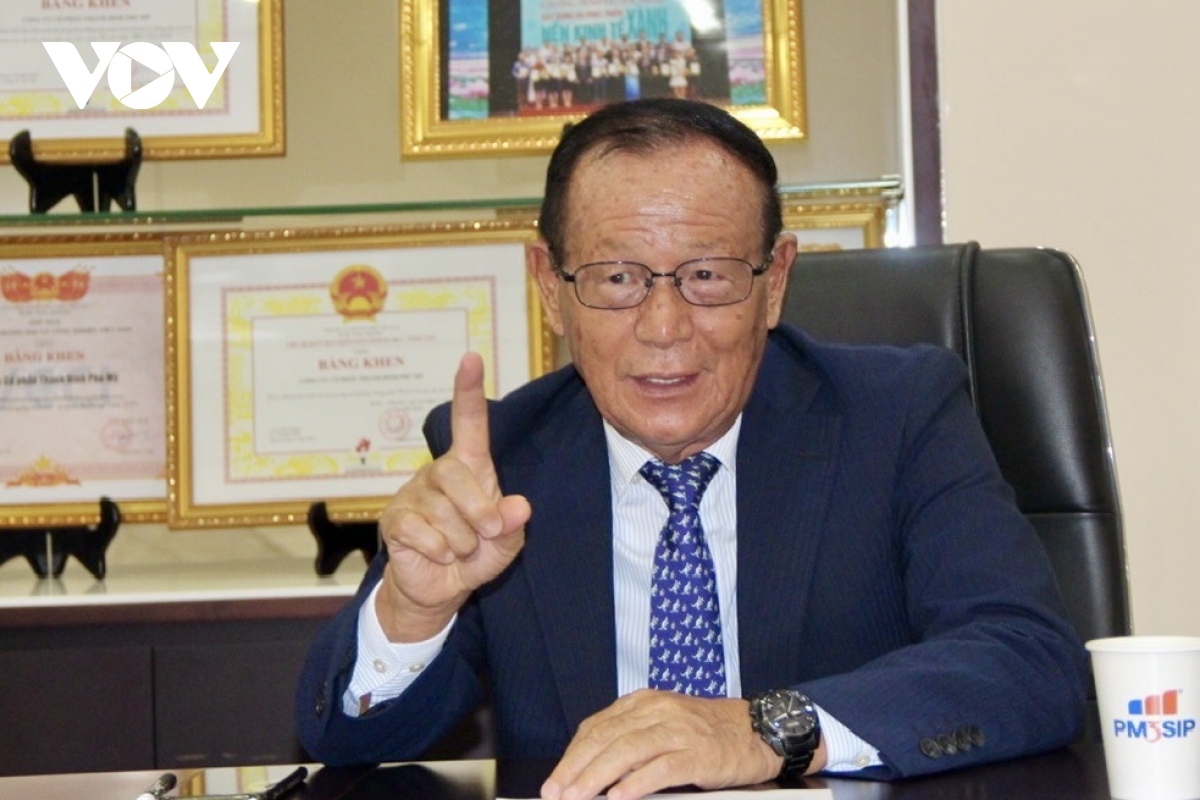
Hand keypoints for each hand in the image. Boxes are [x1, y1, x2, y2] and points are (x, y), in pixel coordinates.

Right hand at [375, 352, 530, 641]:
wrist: (440, 590)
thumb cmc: (476, 555)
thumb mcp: (505, 544)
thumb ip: (514, 525)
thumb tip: (520, 506)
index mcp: (469, 468)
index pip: (469, 423)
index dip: (468, 390)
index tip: (472, 357)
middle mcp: (438, 474)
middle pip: (454, 472)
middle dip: (478, 508)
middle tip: (489, 533)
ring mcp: (412, 495)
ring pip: (440, 510)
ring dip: (461, 540)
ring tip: (461, 550)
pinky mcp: (394, 520)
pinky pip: (419, 529)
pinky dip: (439, 549)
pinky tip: (441, 555)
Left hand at [541, 690, 793, 799]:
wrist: (760, 729)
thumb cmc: (709, 732)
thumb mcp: (665, 723)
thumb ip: (631, 737)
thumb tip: (591, 767)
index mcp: (644, 702)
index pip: (595, 727)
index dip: (571, 755)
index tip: (555, 780)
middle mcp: (658, 710)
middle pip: (605, 738)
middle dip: (575, 769)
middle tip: (556, 793)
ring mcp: (678, 730)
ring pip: (626, 751)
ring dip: (596, 777)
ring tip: (577, 797)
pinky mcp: (698, 753)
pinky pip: (661, 768)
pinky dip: (636, 783)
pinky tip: (619, 797)